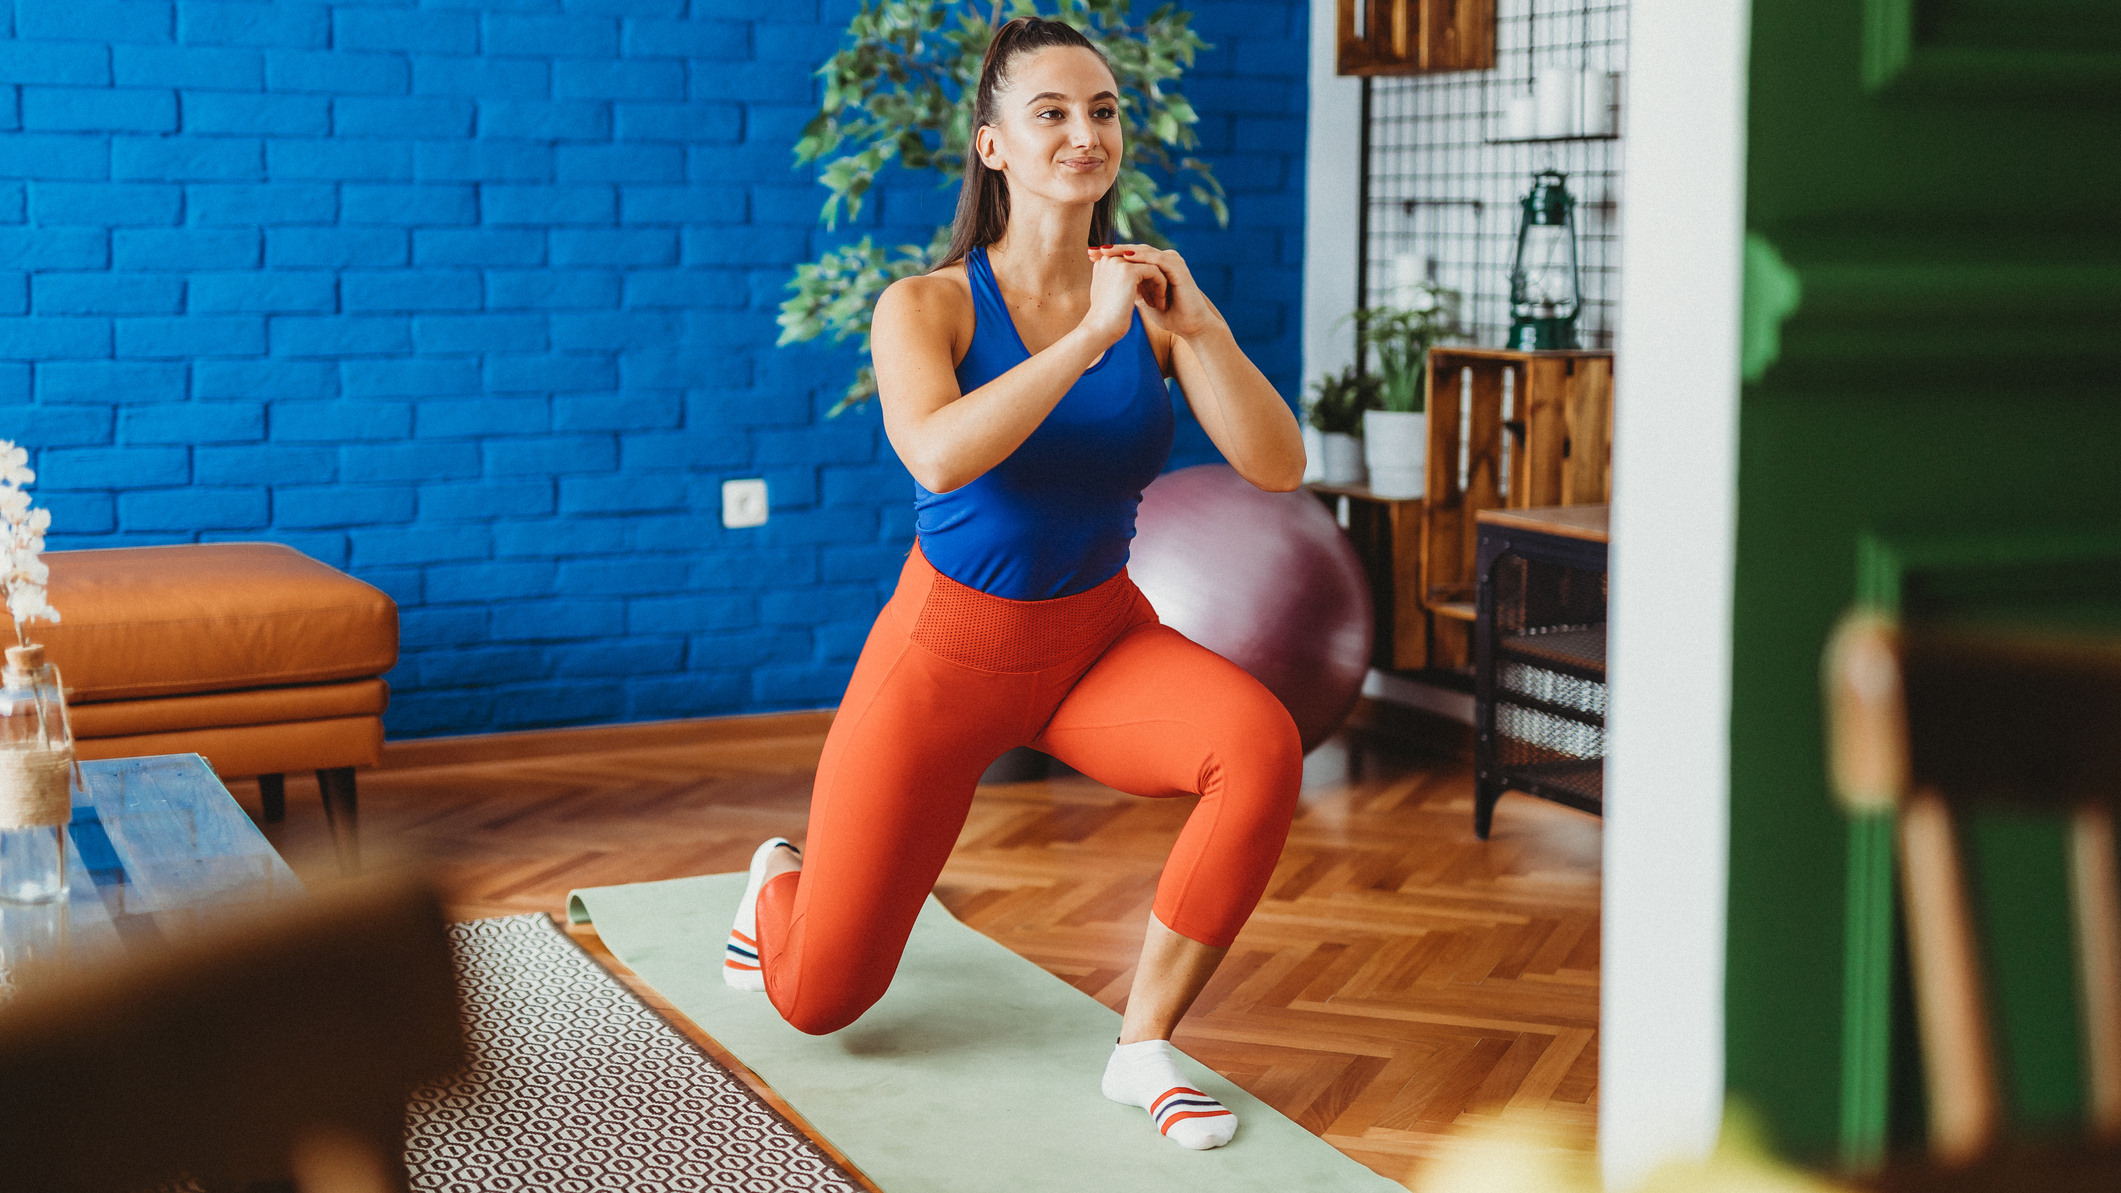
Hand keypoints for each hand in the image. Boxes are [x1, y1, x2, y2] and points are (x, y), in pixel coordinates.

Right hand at [1081, 249, 1166, 346]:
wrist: (1100, 330)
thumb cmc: (1107, 317)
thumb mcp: (1111, 292)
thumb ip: (1118, 280)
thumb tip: (1133, 280)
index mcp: (1104, 261)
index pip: (1133, 262)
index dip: (1144, 278)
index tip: (1149, 296)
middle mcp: (1109, 257)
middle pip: (1142, 261)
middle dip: (1153, 280)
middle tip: (1159, 298)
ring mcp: (1118, 262)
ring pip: (1151, 265)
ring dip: (1159, 284)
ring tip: (1160, 302)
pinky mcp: (1129, 270)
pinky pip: (1155, 272)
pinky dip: (1161, 287)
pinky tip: (1160, 303)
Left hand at [1089, 244, 1224, 339]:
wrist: (1189, 325)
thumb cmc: (1168, 314)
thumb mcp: (1142, 299)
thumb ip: (1130, 288)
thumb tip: (1108, 285)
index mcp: (1155, 265)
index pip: (1129, 255)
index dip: (1110, 255)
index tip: (1089, 256)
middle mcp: (1164, 259)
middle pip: (1134, 249)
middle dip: (1113, 249)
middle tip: (1094, 250)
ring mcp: (1172, 262)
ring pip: (1144, 251)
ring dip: (1124, 250)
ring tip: (1106, 251)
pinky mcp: (1178, 268)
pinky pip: (1158, 259)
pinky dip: (1141, 258)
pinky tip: (1126, 258)